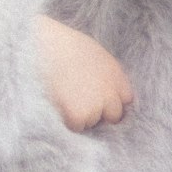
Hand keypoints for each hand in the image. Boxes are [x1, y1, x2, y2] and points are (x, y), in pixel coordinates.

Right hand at [36, 14, 134, 132]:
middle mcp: (111, 93)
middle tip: (80, 100)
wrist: (45, 45)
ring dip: (82, 115)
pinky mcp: (79, 115)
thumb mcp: (93, 53)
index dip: (110, 99)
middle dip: (100, 112)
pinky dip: (68, 120)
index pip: (126, 99)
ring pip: (92, 122)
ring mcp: (97, 106)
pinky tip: (59, 102)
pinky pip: (77, 126)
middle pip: (114, 115)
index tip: (98, 97)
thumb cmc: (63, 45)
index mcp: (116, 75)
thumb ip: (104, 75)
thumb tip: (102, 91)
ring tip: (65, 95)